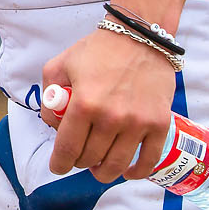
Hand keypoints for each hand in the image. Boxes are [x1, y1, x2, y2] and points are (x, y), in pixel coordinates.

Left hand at [39, 0, 191, 180]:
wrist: (139, 37)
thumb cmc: (97, 51)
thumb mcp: (59, 66)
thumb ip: (49, 97)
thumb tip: (53, 125)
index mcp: (84, 104)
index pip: (67, 147)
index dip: (59, 163)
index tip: (57, 167)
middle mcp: (111, 118)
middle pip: (90, 158)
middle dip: (80, 162)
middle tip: (79, 157)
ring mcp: (138, 123)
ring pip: (117, 164)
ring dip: (104, 172)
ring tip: (99, 168)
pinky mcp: (160, 124)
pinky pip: (148, 159)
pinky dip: (136, 172)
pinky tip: (127, 172)